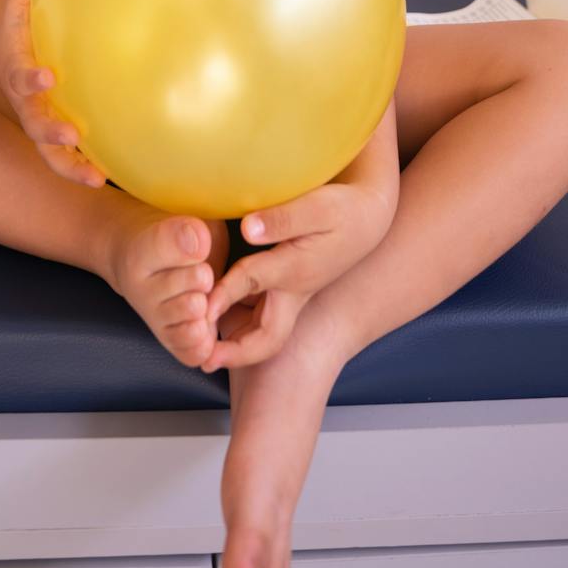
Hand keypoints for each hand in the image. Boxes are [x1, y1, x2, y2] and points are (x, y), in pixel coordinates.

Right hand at [0, 0, 106, 186]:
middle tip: (73, 134)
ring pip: (49, 152)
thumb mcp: (16, 9)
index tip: (48, 77)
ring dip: (69, 164)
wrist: (1, 66)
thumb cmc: (17, 36)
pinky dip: (83, 170)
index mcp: (18, 71)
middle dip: (51, 131)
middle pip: (33, 122)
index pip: (21, 75)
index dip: (31, 78)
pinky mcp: (53, 139)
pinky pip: (66, 159)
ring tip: (95, 177)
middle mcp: (25, 103)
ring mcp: (37, 123)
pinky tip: (109, 180)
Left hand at [200, 180, 393, 371]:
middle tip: (204, 361)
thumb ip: (281, 219)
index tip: (199, 306)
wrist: (368, 217)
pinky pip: (262, 315)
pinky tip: (217, 316)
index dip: (223, 294)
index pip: (252, 282)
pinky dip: (240, 323)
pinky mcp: (289, 288)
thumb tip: (247, 229)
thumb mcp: (316, 207)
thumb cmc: (342, 209)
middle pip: (267, 338)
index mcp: (296, 270)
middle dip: (236, 354)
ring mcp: (293, 294)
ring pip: (264, 331)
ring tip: (203, 347)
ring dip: (236, 344)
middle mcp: (293, 291)